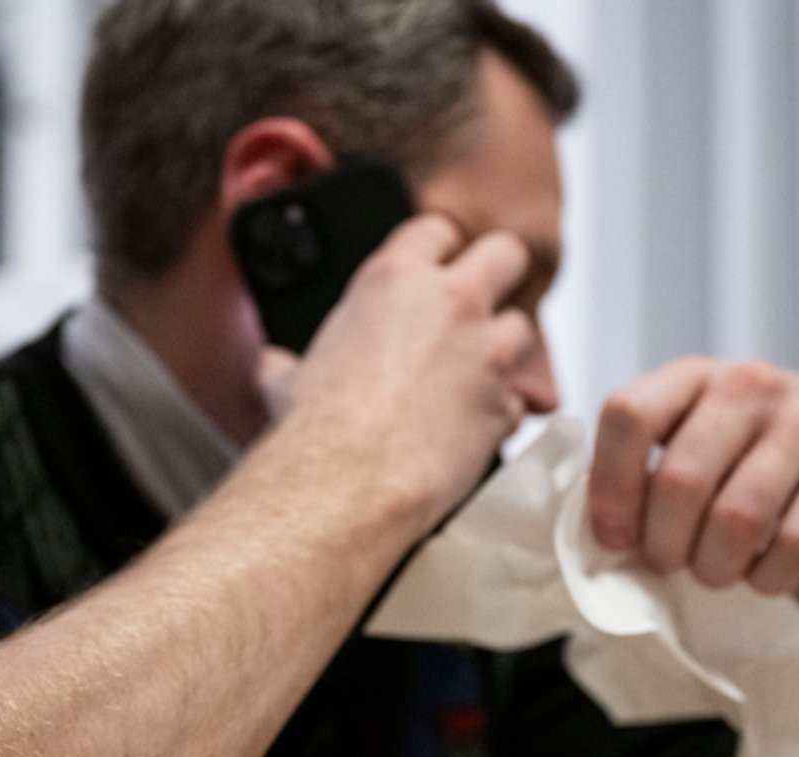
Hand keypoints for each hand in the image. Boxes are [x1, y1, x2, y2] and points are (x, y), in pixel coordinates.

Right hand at [274, 213, 552, 524]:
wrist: (346, 485)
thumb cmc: (315, 429)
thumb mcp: (287, 378)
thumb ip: (290, 360)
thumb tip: (274, 366)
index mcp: (395, 279)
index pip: (437, 229)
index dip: (438, 249)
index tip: (434, 269)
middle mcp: (452, 304)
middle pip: (506, 254)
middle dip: (499, 274)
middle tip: (480, 301)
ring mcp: (487, 353)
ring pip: (524, 328)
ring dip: (504, 349)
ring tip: (474, 376)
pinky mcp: (504, 406)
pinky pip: (516, 401)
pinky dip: (499, 412)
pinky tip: (471, 428)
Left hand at [586, 358, 798, 601]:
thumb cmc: (748, 470)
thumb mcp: (691, 448)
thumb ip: (641, 473)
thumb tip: (595, 536)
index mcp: (692, 377)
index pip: (629, 415)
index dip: (610, 487)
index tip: (613, 539)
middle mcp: (752, 384)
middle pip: (681, 480)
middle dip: (666, 545)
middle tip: (672, 564)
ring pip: (737, 517)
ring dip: (716, 567)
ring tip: (716, 572)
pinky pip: (797, 542)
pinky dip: (771, 577)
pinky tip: (766, 575)